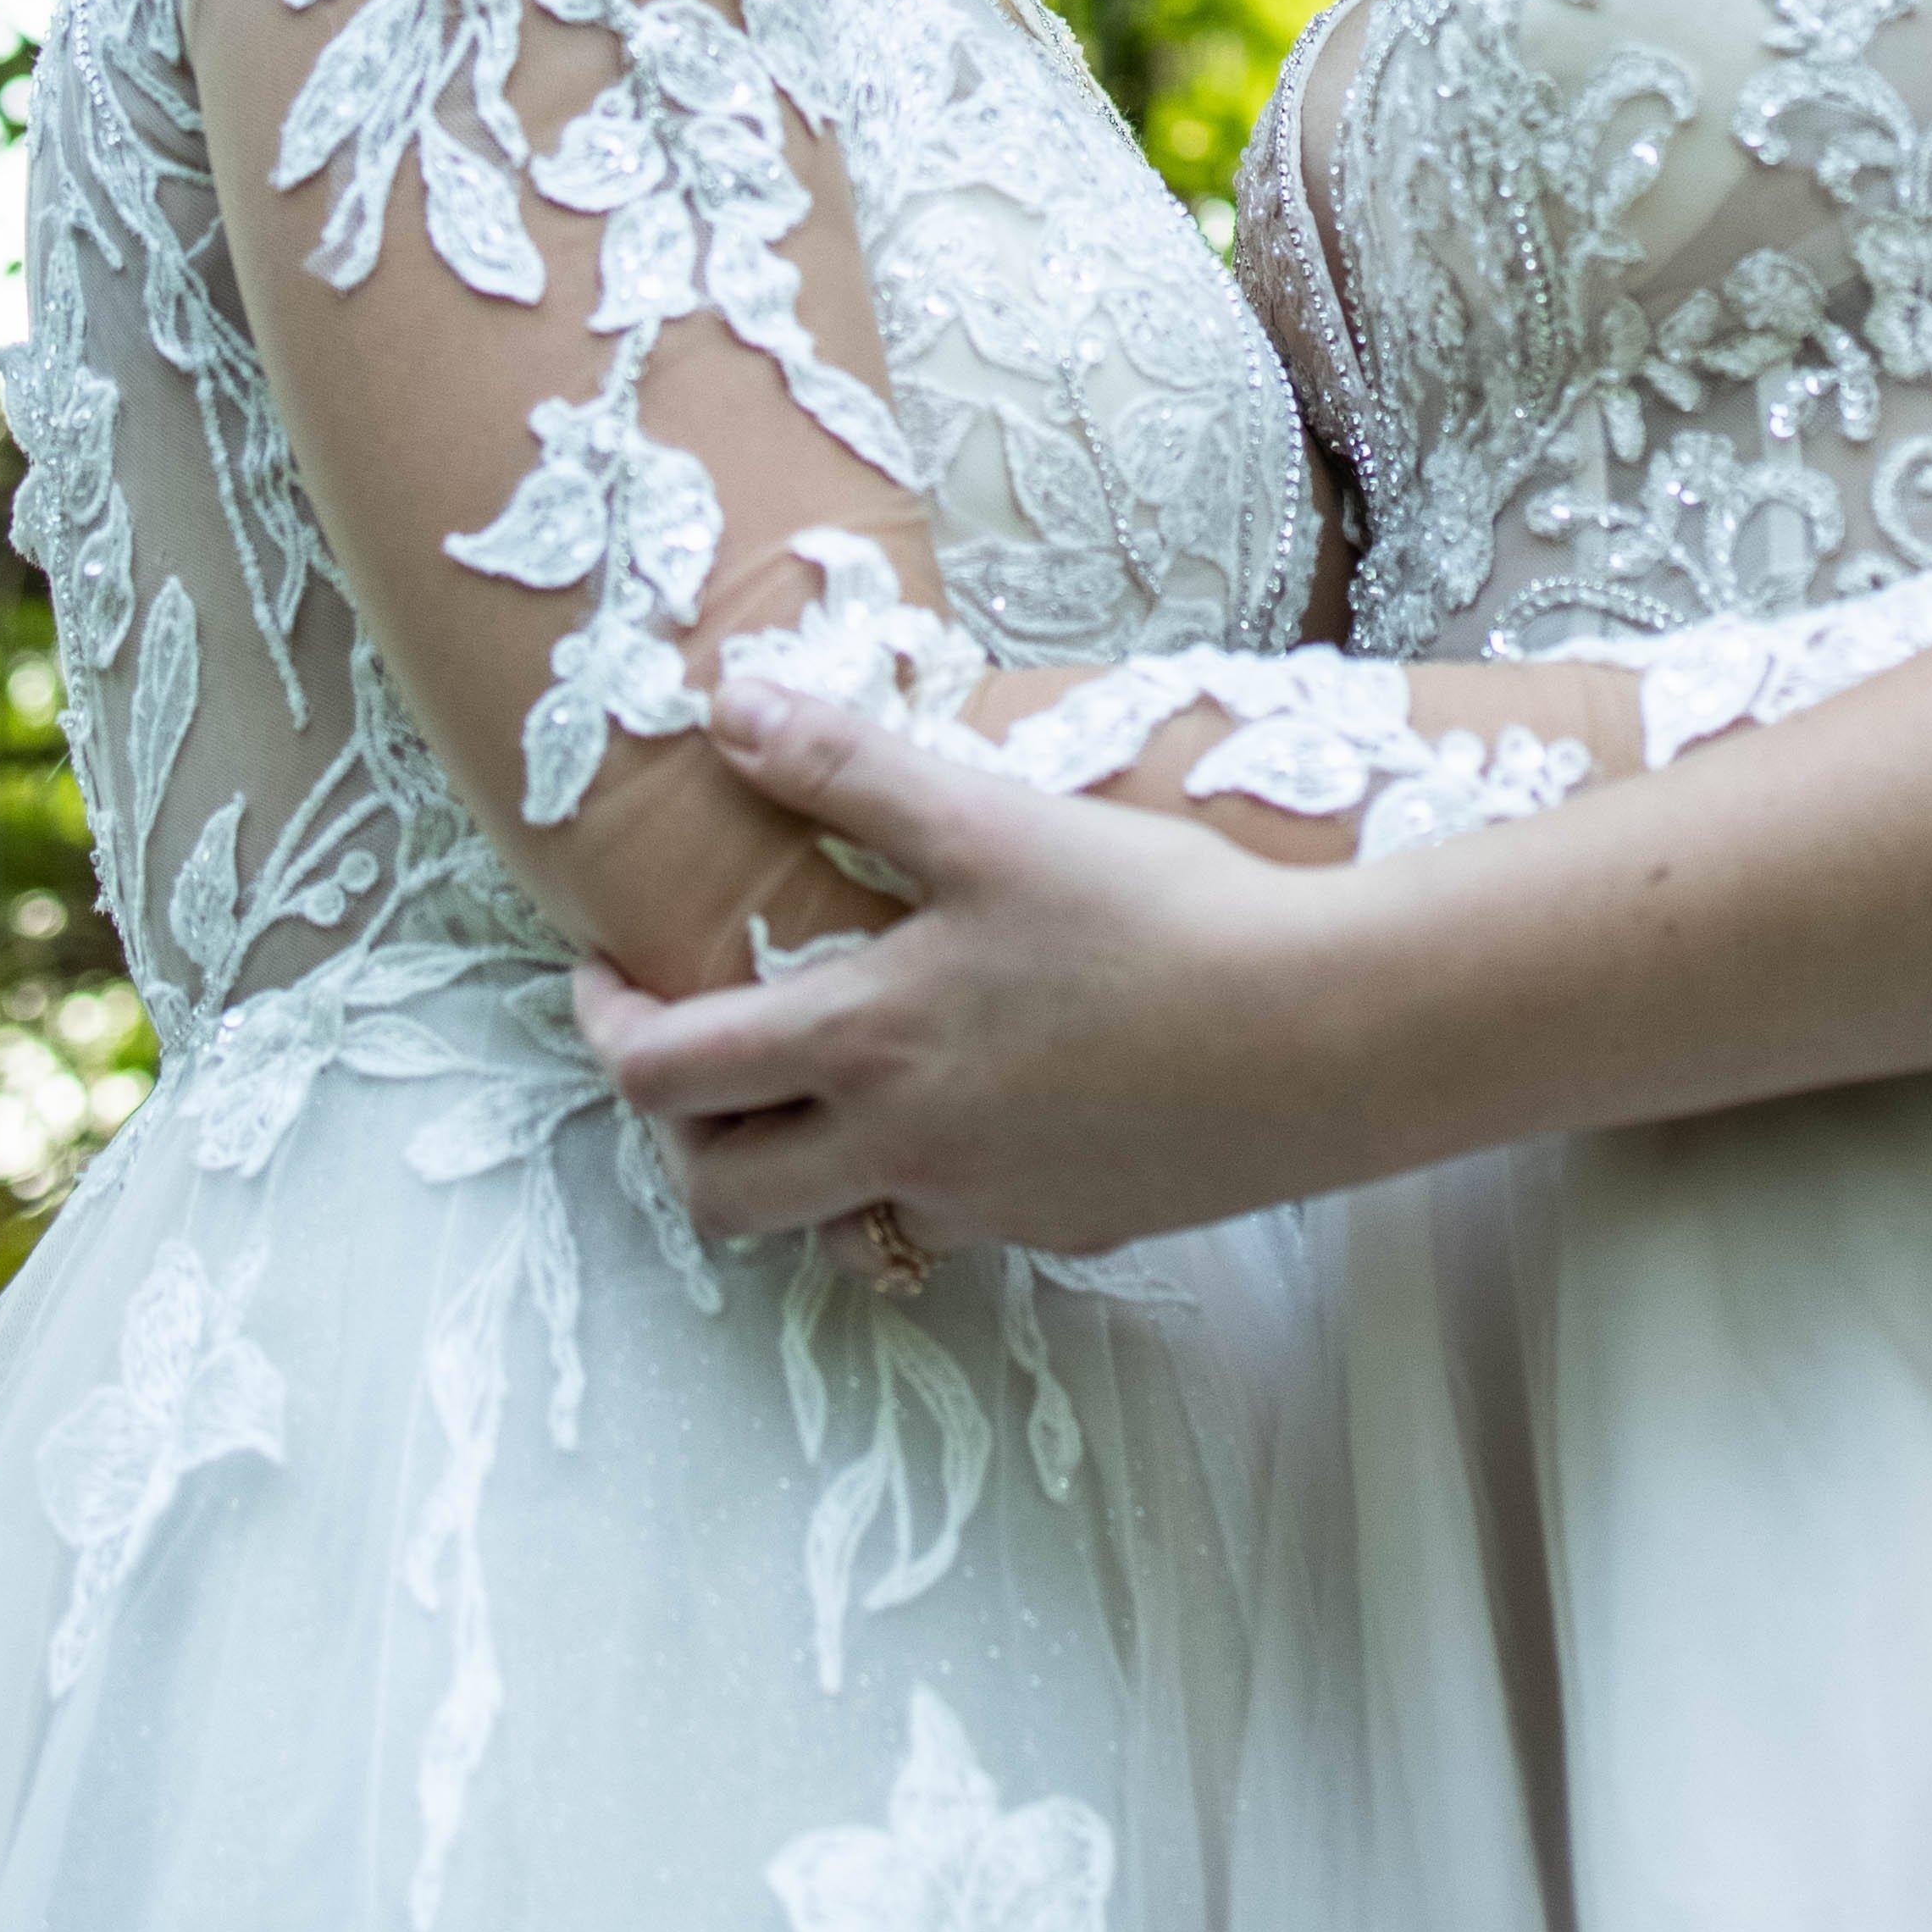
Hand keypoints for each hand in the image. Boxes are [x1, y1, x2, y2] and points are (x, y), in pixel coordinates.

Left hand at [570, 679, 1364, 1257]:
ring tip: (831, 1080)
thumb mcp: (992, 820)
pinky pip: (952, 1222)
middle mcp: (903, 1149)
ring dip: (802, 1167)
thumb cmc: (1161, 918)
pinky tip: (980, 1097)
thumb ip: (848, 769)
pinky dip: (925, 1175)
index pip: (664, 1074)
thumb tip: (728, 702)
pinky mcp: (1066, 1229)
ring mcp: (986, 1205)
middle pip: (719, 1193)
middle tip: (695, 1049)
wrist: (1326, 1034)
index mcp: (866, 1043)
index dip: (605, 1025)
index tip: (605, 976)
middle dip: (677, 1131)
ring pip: (835, 1225)